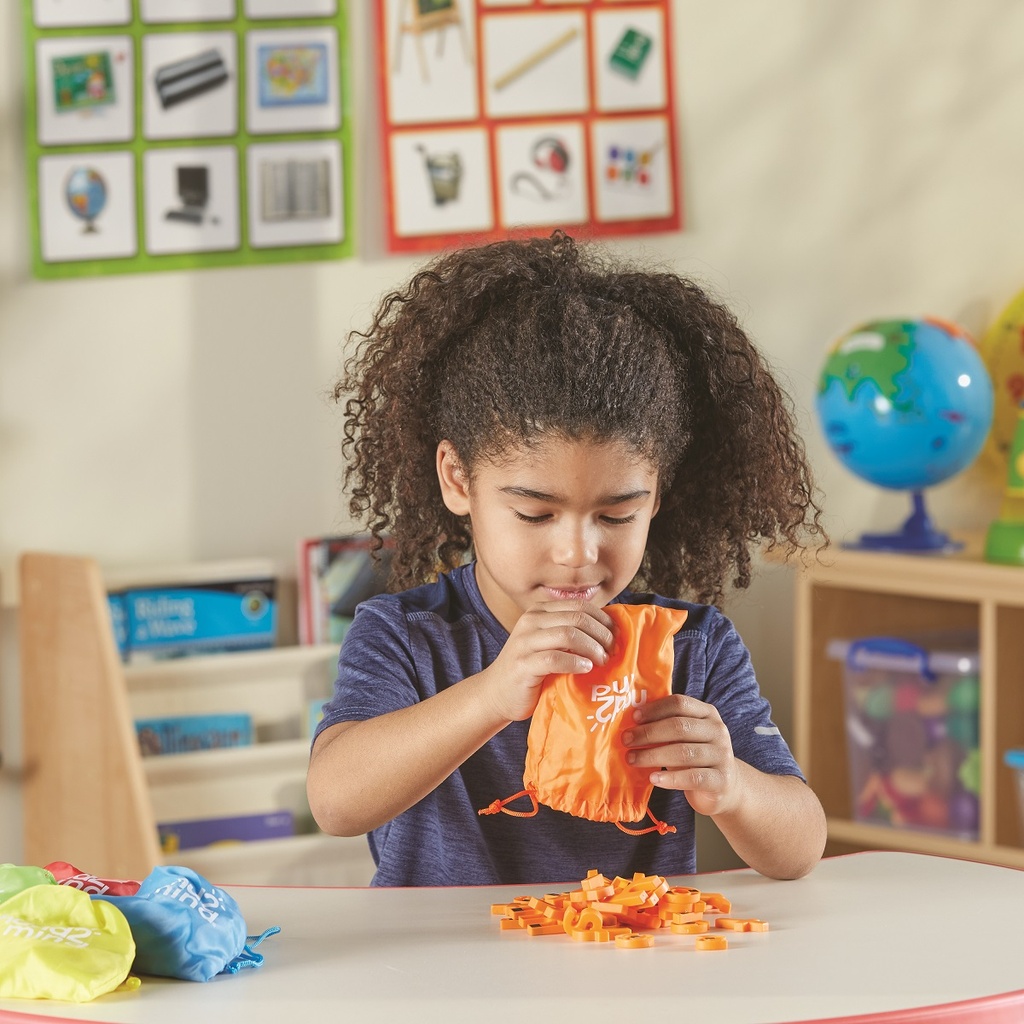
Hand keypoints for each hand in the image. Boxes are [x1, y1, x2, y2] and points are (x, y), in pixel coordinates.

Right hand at [480, 601, 614, 722]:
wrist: (497, 693)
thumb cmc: (531, 670)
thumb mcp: (549, 643)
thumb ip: (570, 633)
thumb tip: (610, 631)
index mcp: (539, 611)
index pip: (579, 606)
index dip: (602, 619)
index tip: (616, 636)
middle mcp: (530, 620)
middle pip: (577, 618)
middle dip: (601, 634)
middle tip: (611, 652)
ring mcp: (524, 642)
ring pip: (568, 634)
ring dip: (592, 648)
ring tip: (602, 661)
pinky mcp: (523, 664)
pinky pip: (555, 658)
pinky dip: (575, 663)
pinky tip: (586, 669)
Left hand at [621, 694, 737, 816]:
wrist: (725, 786)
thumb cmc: (694, 756)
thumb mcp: (684, 737)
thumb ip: (665, 726)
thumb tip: (630, 722)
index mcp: (707, 713)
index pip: (680, 703)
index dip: (655, 709)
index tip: (634, 718)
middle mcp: (717, 731)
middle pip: (680, 727)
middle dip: (649, 733)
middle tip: (626, 740)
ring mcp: (722, 755)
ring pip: (684, 752)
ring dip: (653, 755)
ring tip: (632, 759)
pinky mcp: (721, 780)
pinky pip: (693, 777)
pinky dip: (670, 778)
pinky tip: (653, 779)